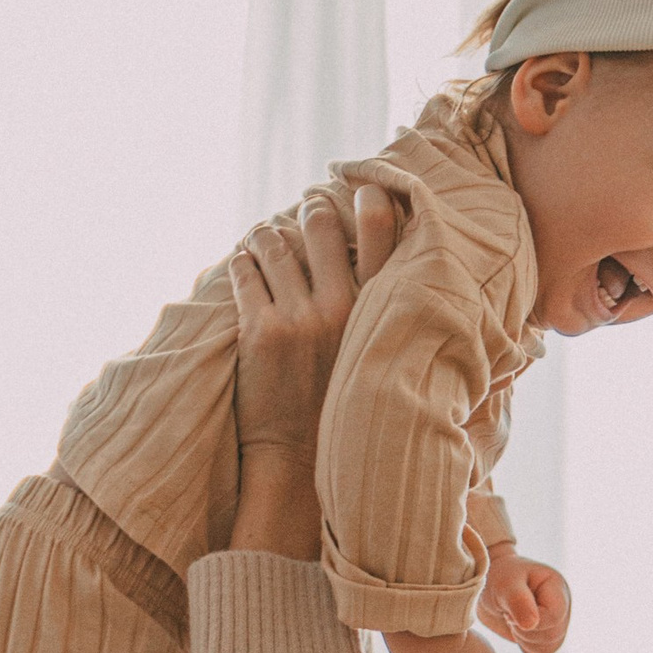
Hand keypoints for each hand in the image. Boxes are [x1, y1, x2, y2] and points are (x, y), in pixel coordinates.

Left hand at [228, 185, 401, 560]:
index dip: (369, 199)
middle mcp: (342, 308)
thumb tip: (411, 286)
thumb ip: (395, 324)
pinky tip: (243, 262)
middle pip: (321, 224)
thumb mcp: (384, 364)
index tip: (360, 188)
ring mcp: (299, 317)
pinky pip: (244, 272)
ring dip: (266, 234)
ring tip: (264, 237)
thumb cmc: (345, 413)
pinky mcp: (260, 331)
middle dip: (310, 209)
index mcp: (379, 314)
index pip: (383, 232)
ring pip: (274, 243)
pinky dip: (241, 261)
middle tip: (306, 208)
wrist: (300, 465)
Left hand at [478, 548, 571, 652]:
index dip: (532, 621)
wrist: (489, 586)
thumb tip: (532, 624)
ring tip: (513, 622)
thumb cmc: (498, 577)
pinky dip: (527, 649)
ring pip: (549, 649)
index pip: (555, 616)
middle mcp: (562, 605)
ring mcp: (557, 623)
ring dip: (525, 641)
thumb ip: (518, 600)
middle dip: (526, 632)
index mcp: (557, 587)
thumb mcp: (504, 584)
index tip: (510, 611)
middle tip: (508, 616)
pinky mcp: (546, 637)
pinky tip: (517, 632)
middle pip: (553, 636)